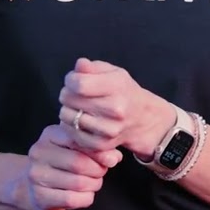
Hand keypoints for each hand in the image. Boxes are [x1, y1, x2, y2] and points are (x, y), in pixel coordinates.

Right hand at [13, 122, 123, 209]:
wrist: (31, 186)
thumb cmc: (60, 163)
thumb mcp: (75, 148)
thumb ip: (96, 148)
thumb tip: (115, 157)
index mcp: (49, 135)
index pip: (79, 140)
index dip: (99, 152)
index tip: (109, 159)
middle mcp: (39, 152)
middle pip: (79, 163)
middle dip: (98, 171)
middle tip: (101, 173)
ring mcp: (36, 175)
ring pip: (78, 183)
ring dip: (93, 185)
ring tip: (93, 183)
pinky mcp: (39, 197)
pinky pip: (72, 199)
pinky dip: (86, 198)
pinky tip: (86, 195)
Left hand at [57, 58, 172, 158]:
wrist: (142, 118)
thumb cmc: (123, 91)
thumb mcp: (113, 72)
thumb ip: (93, 67)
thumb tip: (79, 65)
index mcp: (117, 86)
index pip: (79, 84)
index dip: (70, 80)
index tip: (73, 81)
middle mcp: (115, 109)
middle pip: (70, 100)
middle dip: (67, 94)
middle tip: (74, 94)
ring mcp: (108, 129)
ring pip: (67, 117)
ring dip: (67, 110)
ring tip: (77, 106)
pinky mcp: (101, 144)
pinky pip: (72, 133)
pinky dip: (70, 126)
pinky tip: (79, 119)